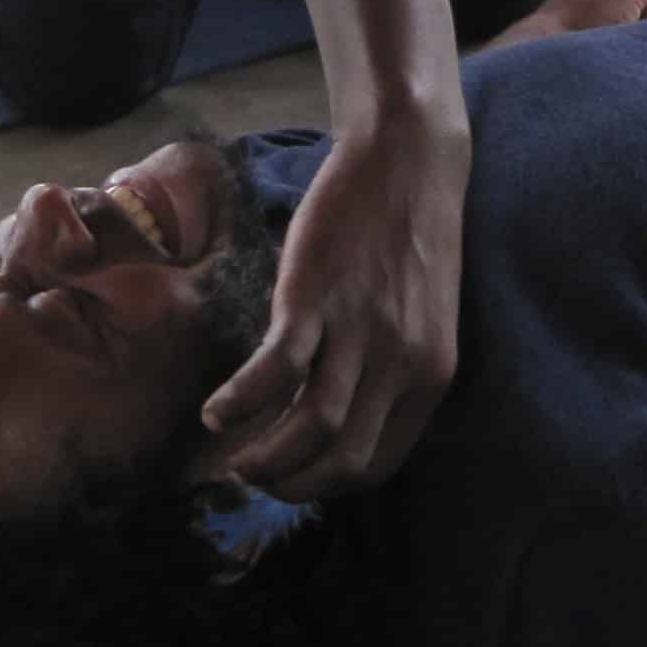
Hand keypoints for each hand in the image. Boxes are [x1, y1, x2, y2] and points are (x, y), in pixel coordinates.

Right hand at [202, 106, 468, 502]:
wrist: (408, 160)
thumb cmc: (409, 239)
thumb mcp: (421, 319)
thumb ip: (393, 369)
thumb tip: (342, 417)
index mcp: (431, 375)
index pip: (379, 463)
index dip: (329, 484)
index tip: (295, 478)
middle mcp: (402, 363)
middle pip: (344, 459)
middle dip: (293, 486)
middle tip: (256, 480)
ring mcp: (359, 331)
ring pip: (313, 429)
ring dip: (265, 461)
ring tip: (232, 461)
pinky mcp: (316, 297)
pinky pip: (276, 370)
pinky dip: (241, 403)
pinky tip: (215, 413)